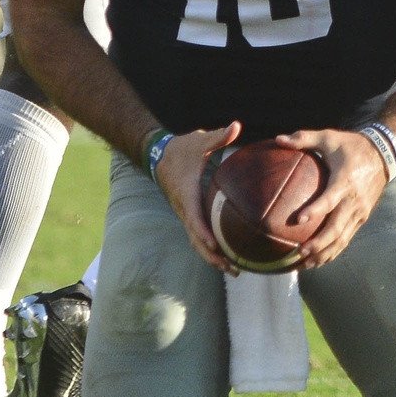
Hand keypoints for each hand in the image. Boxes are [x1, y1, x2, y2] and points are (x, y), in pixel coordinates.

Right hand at [153, 121, 240, 272]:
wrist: (159, 155)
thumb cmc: (182, 148)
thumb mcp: (199, 141)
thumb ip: (218, 136)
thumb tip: (236, 125)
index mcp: (187, 194)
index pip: (194, 218)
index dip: (204, 233)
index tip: (215, 246)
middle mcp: (184, 209)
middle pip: (196, 239)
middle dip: (213, 256)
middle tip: (233, 269)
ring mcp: (185, 215)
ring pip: (197, 243)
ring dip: (213, 258)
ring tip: (234, 271)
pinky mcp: (188, 216)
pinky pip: (198, 237)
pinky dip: (211, 249)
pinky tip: (227, 257)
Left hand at [271, 128, 389, 269]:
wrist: (383, 155)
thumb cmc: (351, 146)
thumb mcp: (329, 137)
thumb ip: (304, 138)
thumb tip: (278, 139)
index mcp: (345, 181)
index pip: (329, 200)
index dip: (314, 211)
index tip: (298, 220)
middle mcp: (354, 200)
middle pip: (336, 228)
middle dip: (319, 243)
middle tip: (300, 252)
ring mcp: (359, 212)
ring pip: (342, 239)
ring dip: (324, 253)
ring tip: (305, 264)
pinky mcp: (362, 218)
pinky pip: (347, 238)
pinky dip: (333, 251)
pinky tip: (318, 261)